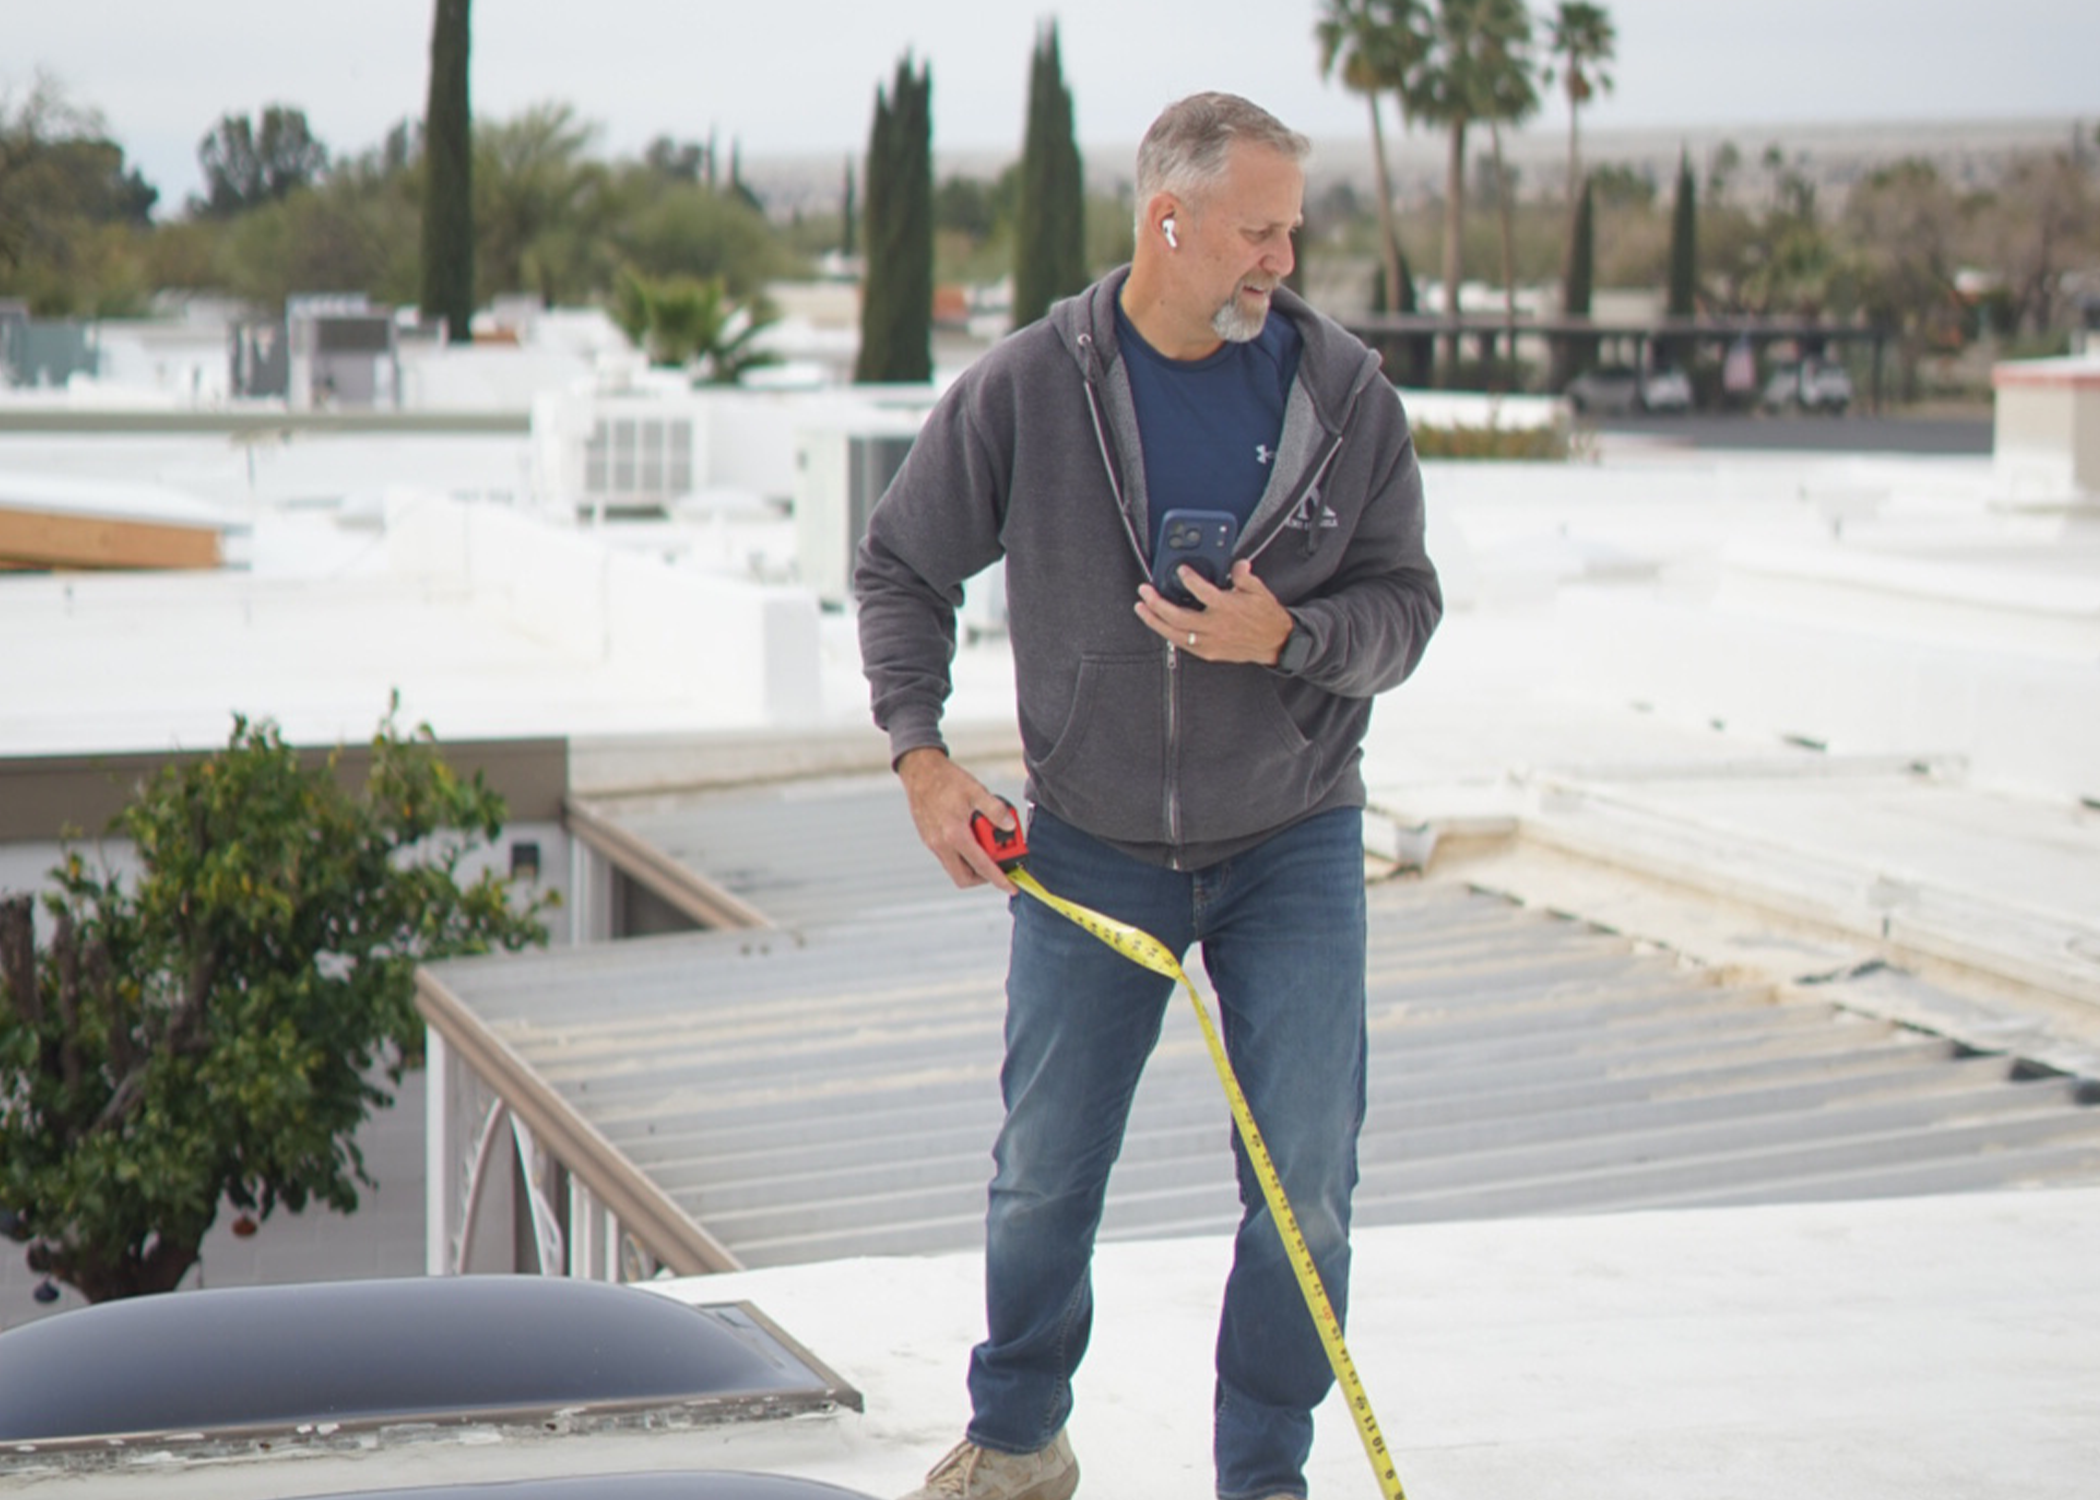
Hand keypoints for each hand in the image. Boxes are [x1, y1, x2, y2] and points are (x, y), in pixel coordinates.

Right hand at [897, 748, 1017, 893]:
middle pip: (964, 878)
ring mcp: (933, 843)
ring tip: (986, 847)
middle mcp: (941, 844)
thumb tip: (1009, 825)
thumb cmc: (946, 779)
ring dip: (972, 865)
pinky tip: (971, 836)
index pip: (981, 866)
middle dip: (983, 878)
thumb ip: (995, 810)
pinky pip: (947, 857)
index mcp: (955, 835)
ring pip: (955, 868)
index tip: (1011, 887)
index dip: (998, 879)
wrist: (919, 771)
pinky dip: (962, 855)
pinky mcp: (929, 839)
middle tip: (998, 866)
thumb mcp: (976, 791)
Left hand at [1135, 560, 1292, 664]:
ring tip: (1142, 609)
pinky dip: (1168, 633)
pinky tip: (1159, 624)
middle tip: (1145, 591)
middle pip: (1177, 616)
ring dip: (1154, 621)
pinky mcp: (1208, 652)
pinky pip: (1182, 644)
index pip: (1202, 591)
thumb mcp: (1258, 590)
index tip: (1180, 570)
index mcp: (1227, 607)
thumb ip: (1243, 575)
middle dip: (1156, 603)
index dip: (1188, 579)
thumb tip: (1237, 564)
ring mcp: (1210, 641)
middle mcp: (1215, 626)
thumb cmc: (1266, 617)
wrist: (1276, 643)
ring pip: (1174, 633)